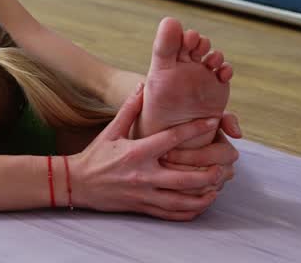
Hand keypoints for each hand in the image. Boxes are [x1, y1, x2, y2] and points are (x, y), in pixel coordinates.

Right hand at [69, 83, 225, 221]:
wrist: (76, 183)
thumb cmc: (96, 155)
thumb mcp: (111, 130)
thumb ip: (130, 109)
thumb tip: (143, 86)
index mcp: (137, 152)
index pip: (172, 139)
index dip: (195, 129)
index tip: (213, 121)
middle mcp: (144, 175)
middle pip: (186, 178)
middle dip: (209, 173)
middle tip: (224, 165)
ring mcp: (144, 195)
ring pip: (183, 200)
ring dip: (205, 195)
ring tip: (218, 185)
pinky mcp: (143, 208)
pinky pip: (173, 215)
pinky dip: (191, 211)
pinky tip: (201, 202)